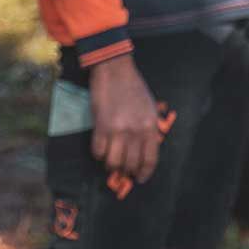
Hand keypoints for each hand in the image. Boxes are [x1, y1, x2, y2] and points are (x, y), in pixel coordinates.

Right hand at [86, 54, 161, 183]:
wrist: (115, 70)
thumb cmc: (134, 88)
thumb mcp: (149, 109)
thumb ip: (148, 130)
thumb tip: (143, 153)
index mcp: (150, 127)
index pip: (150, 160)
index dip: (144, 173)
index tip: (140, 178)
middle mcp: (135, 131)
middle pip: (130, 164)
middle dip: (126, 171)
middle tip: (123, 170)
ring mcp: (117, 130)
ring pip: (113, 162)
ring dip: (111, 165)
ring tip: (110, 161)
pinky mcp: (100, 126)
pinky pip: (98, 151)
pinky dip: (98, 154)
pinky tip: (100, 149)